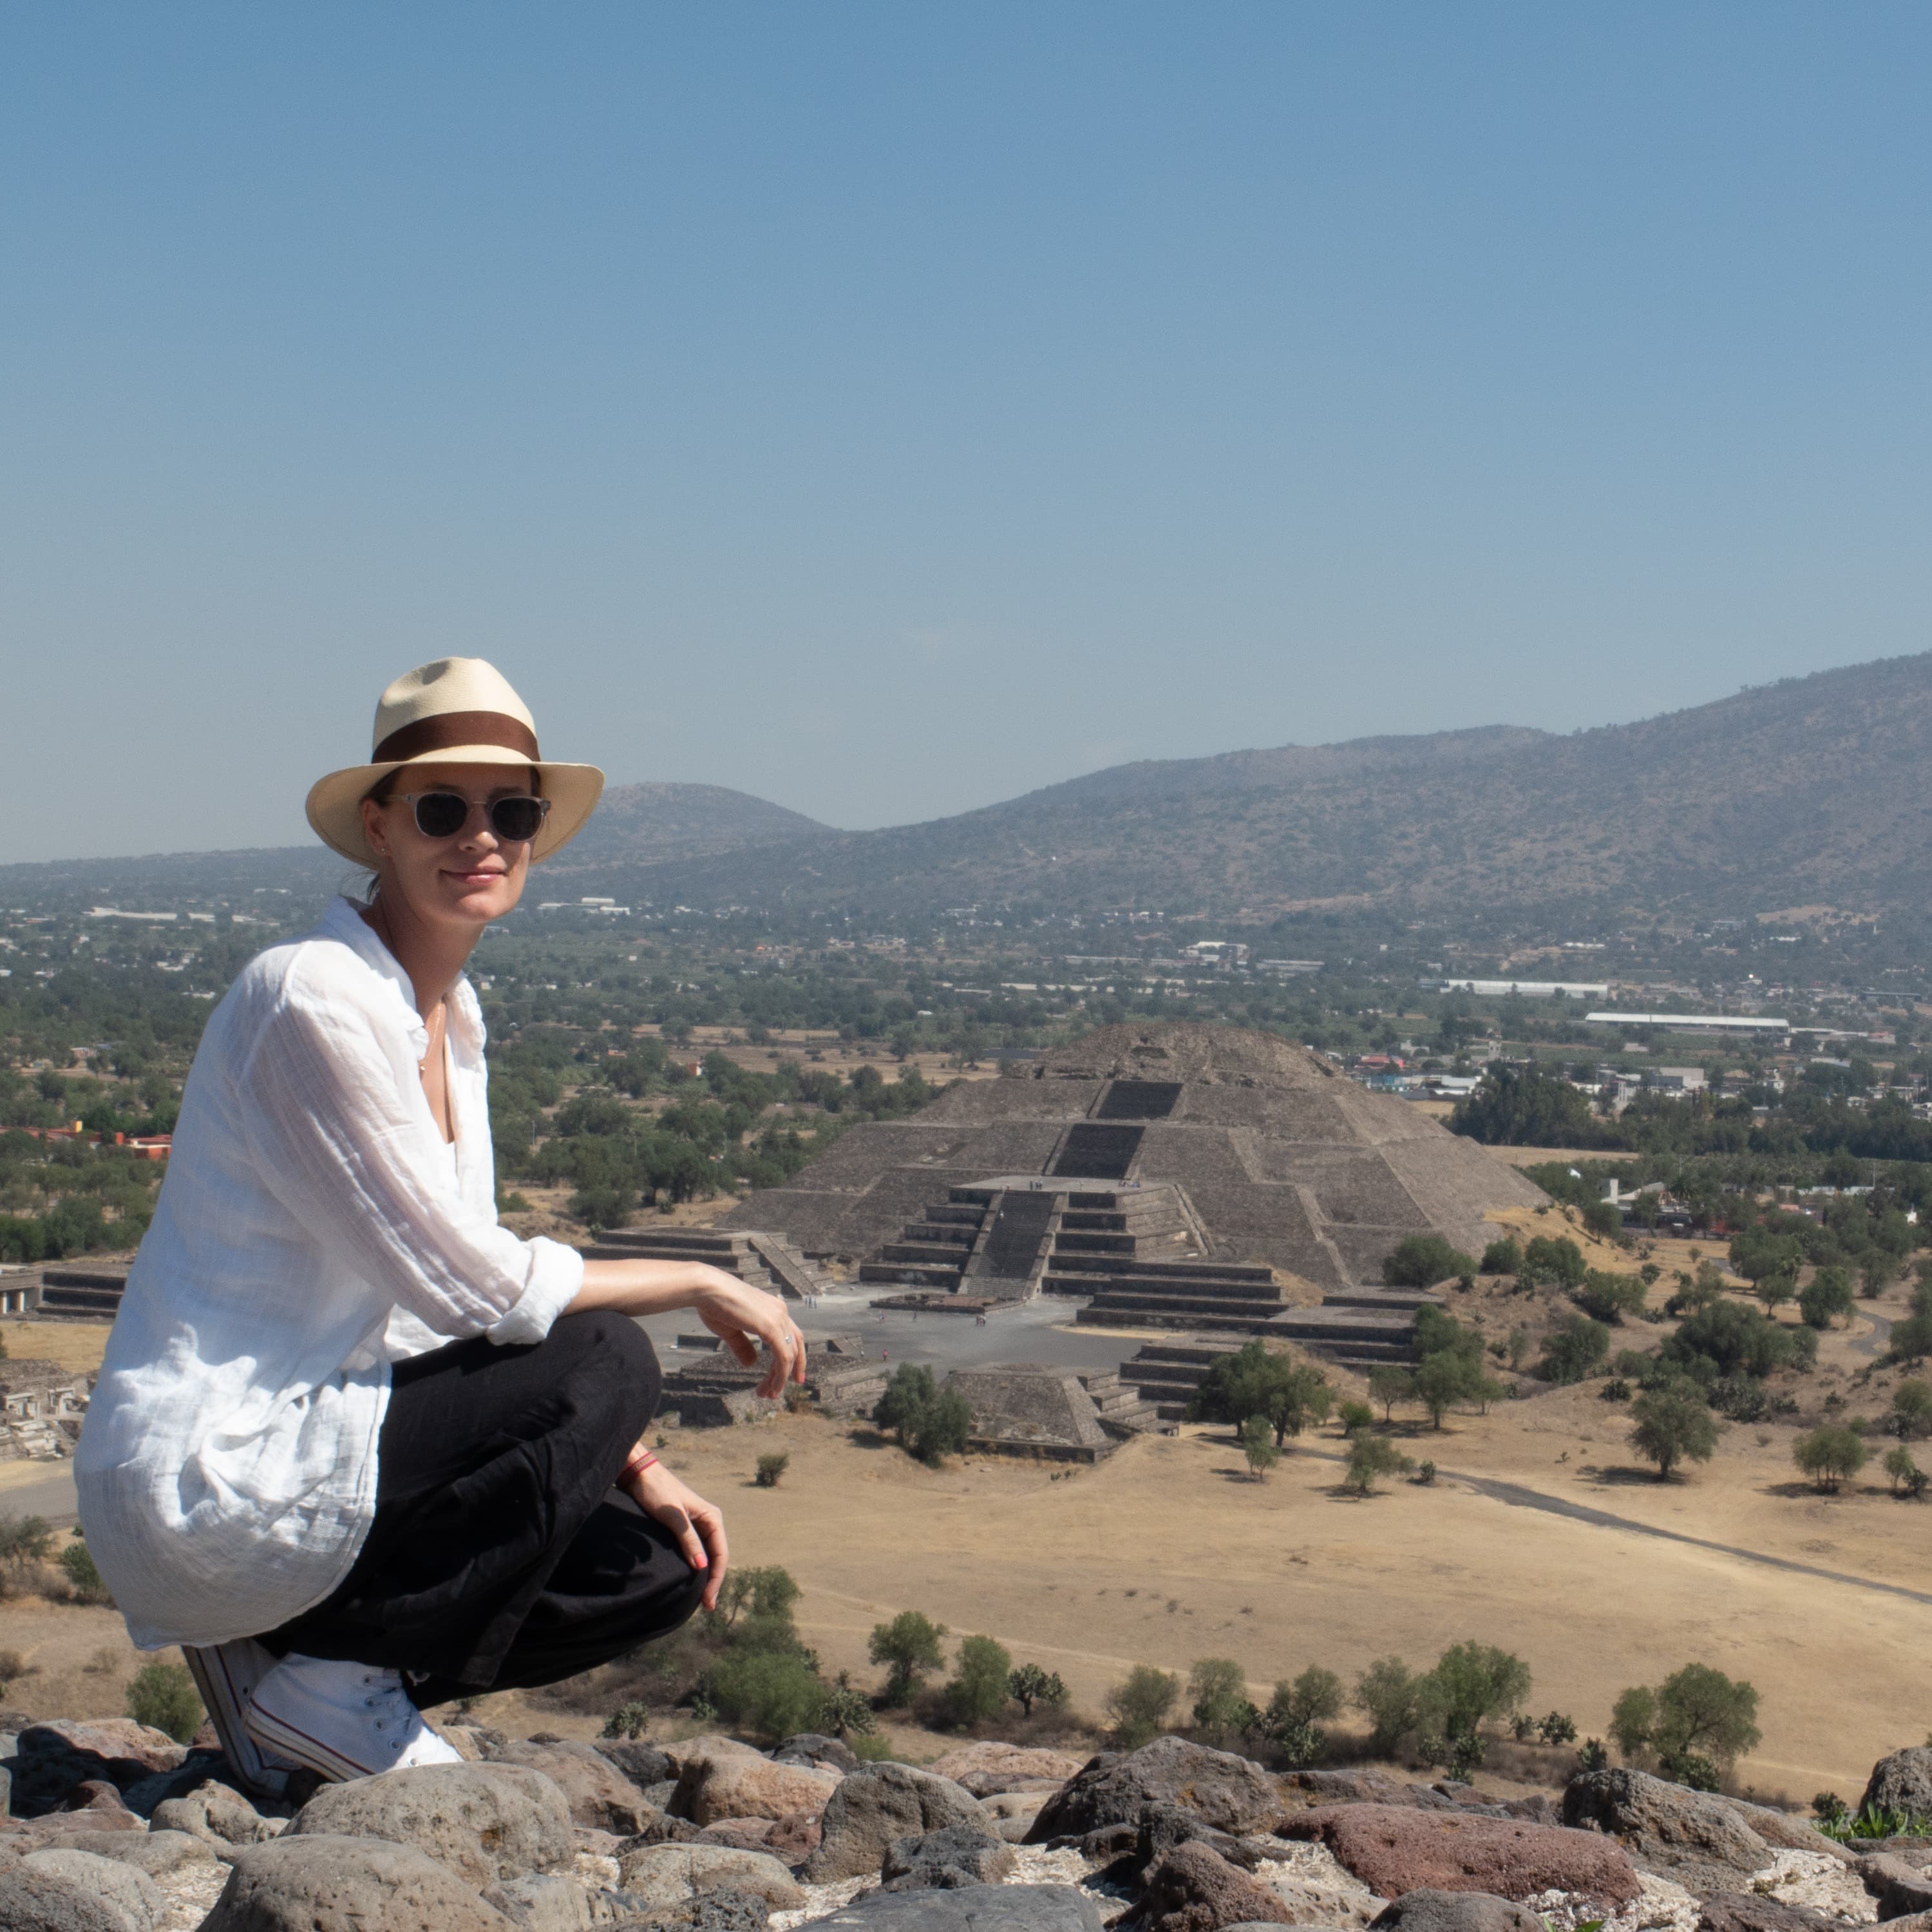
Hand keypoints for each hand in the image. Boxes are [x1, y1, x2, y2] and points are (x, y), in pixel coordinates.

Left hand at [627, 1460, 728, 1610]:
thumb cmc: (657, 1492)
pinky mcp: (684, 1529)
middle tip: (706, 1607)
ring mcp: (697, 1525)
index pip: (721, 1554)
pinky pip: (696, 1552)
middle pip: (716, 1558)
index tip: (708, 1601)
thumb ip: (688, 1540)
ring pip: (707, 1556)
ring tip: (700, 1600)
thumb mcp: (673, 1517)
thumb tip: (701, 1567)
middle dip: (712, 1582)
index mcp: (712, 1517)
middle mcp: (709, 1522)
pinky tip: (690, 1582)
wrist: (639, 1475)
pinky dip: (695, 1569)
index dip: (716, 1579)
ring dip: (705, 1577)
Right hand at [694, 1270, 808, 1399]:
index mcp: (773, 1309)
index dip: (794, 1356)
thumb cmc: (714, 1305)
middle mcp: (780, 1311)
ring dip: (780, 1378)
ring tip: (768, 1394)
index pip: (791, 1336)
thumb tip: (751, 1363)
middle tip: (779, 1391)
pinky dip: (780, 1375)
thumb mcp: (730, 1330)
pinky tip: (772, 1387)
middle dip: (791, 1370)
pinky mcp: (771, 1327)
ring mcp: (778, 1318)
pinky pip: (783, 1357)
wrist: (706, 1289)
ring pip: (789, 1356)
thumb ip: (743, 1346)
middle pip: (796, 1346)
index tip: (791, 1376)